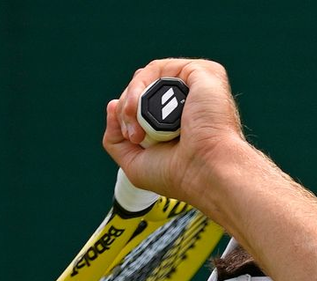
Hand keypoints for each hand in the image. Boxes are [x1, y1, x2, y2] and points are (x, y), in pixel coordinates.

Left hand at [103, 58, 248, 207]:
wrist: (204, 172)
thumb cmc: (179, 175)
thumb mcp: (135, 164)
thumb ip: (115, 138)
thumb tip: (111, 106)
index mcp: (178, 121)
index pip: (142, 103)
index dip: (126, 116)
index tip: (129, 138)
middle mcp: (188, 101)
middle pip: (142, 88)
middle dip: (126, 110)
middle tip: (133, 136)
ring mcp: (195, 85)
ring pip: (146, 77)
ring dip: (130, 101)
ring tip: (137, 128)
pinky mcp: (202, 72)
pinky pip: (157, 69)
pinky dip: (141, 87)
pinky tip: (142, 108)